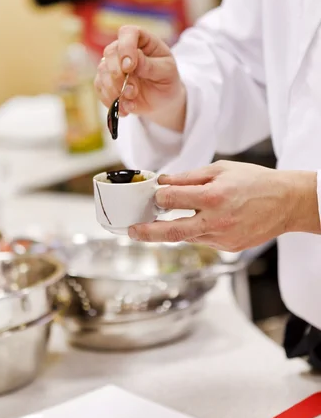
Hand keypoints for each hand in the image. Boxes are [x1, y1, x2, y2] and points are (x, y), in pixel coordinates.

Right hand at [94, 25, 186, 131]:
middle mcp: (123, 49)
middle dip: (118, 75)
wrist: (161, 99)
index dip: (126, 47)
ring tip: (132, 101)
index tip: (130, 66)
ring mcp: (112, 65)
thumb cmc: (166, 80)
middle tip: (132, 91)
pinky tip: (125, 109)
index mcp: (142, 40)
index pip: (127, 33)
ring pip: (102, 72)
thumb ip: (150, 66)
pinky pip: (100, 88)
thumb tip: (131, 61)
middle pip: (110, 52)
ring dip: (115, 90)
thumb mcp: (166, 72)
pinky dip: (111, 101)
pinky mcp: (105, 81)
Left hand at [128, 161, 319, 250]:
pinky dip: (196, 231)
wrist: (287, 202)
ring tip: (163, 221)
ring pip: (186, 237)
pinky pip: (203, 240)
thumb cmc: (254, 182)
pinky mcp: (228, 248)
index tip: (154, 194)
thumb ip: (189, 177)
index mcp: (212, 197)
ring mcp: (222, 238)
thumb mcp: (221, 169)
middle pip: (170, 232)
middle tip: (132, 231)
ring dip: (173, 229)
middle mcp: (215, 221)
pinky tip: (202, 221)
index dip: (159, 196)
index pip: (170, 200)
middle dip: (146, 232)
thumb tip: (163, 182)